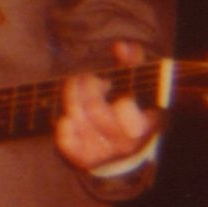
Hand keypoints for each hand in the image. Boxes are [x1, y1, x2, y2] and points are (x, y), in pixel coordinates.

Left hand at [54, 40, 158, 172]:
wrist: (123, 153)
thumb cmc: (129, 112)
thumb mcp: (137, 89)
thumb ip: (132, 65)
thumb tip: (122, 46)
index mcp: (144, 125)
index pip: (123, 104)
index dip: (107, 89)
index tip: (103, 80)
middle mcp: (125, 144)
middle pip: (96, 110)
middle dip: (85, 87)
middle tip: (80, 77)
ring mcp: (104, 154)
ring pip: (79, 121)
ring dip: (71, 99)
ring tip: (73, 87)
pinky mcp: (85, 160)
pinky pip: (66, 141)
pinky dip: (63, 124)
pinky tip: (67, 115)